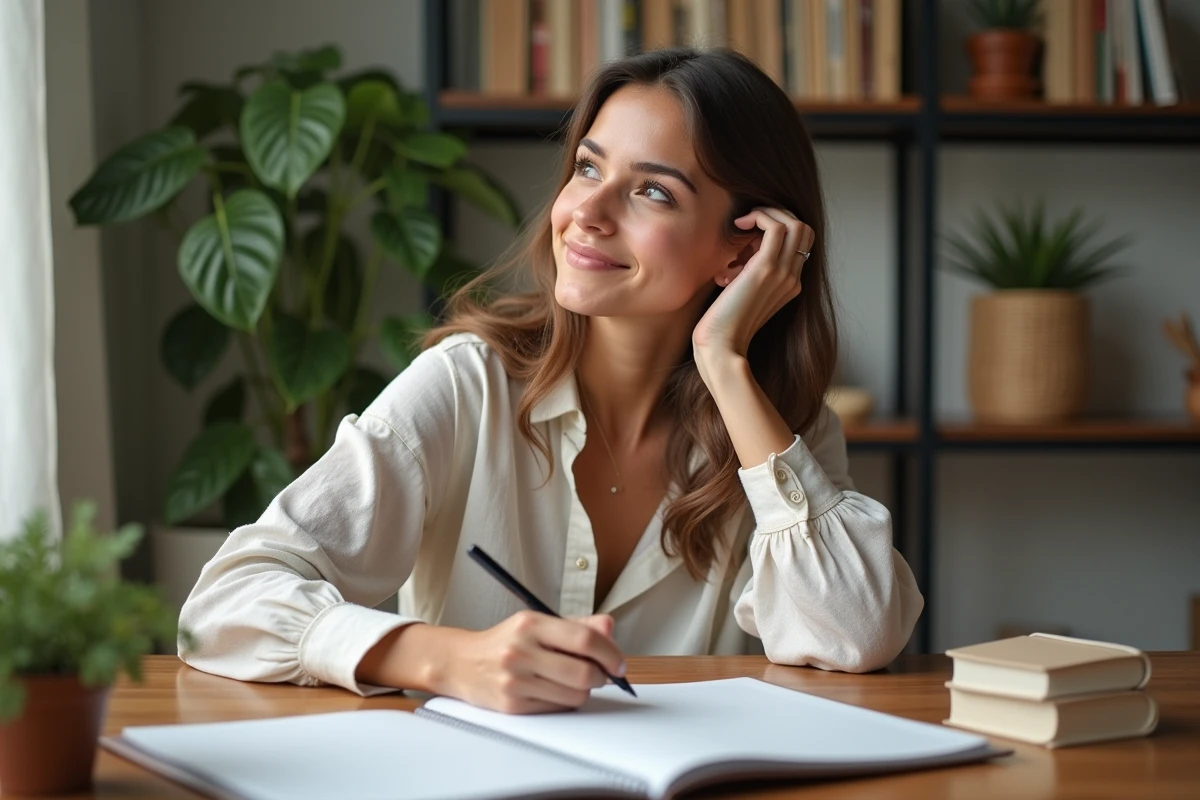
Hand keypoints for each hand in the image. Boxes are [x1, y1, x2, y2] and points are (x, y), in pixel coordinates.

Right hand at [443, 611, 625, 713]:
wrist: (461, 663)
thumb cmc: (505, 642)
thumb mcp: (537, 623)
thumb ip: (577, 625)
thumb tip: (609, 629)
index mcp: (530, 624)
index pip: (584, 640)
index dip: (610, 653)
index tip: (618, 663)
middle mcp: (521, 651)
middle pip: (583, 673)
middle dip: (601, 676)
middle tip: (600, 673)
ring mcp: (516, 680)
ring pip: (574, 695)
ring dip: (583, 690)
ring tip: (571, 680)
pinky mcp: (513, 705)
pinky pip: (557, 708)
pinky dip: (564, 701)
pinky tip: (552, 689)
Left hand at [692, 207, 812, 373]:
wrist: (721, 347)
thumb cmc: (723, 324)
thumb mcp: (742, 295)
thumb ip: (750, 275)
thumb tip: (742, 254)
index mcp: (791, 285)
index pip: (800, 242)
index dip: (778, 228)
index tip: (750, 233)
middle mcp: (793, 278)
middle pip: (803, 229)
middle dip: (777, 215)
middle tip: (749, 221)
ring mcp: (783, 274)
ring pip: (794, 223)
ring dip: (767, 213)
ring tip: (742, 223)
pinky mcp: (766, 269)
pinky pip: (776, 227)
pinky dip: (759, 217)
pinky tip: (739, 225)